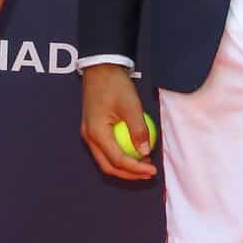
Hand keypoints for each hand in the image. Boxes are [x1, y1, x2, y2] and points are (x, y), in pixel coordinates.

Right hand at [80, 65, 157, 180]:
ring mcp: (89, 134)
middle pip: (108, 166)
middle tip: (148, 173)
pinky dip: (120, 155)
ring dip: (124, 167)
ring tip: (143, 165)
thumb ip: (138, 130)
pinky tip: (134, 152)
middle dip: (129, 174)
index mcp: (97, 133)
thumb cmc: (115, 84)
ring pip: (106, 160)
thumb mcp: (131, 106)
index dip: (136, 168)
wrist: (100, 67)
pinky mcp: (93, 129)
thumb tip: (145, 152)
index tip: (152, 170)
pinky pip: (106, 149)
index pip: (118, 160)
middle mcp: (89, 137)